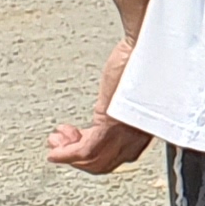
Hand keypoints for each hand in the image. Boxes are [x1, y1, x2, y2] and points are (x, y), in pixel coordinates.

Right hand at [48, 35, 152, 174]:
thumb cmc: (146, 57)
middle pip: (107, 162)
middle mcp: (140, 133)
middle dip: (79, 158)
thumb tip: (114, 99)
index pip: (121, 155)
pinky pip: (87, 150)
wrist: (149, 43)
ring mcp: (128, 131)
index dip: (97, 155)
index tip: (78, 143)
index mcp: (147, 126)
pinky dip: (67, 154)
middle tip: (61, 143)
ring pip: (96, 160)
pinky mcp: (114, 124)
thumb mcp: (135, 84)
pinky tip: (55, 151)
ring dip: (70, 155)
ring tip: (55, 142)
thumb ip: (127, 98)